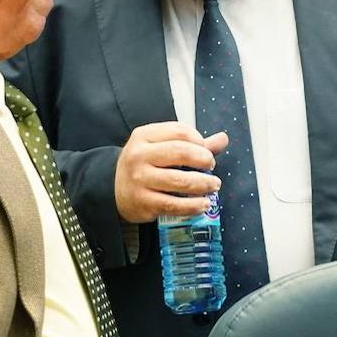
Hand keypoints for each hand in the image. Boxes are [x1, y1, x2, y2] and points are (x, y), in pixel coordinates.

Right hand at [113, 122, 228, 223]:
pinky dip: (193, 205)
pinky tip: (203, 204)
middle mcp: (139, 155)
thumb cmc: (144, 165)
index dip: (199, 140)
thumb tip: (222, 139)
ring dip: (203, 184)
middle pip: (181, 152)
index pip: (180, 131)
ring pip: (180, 180)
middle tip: (211, 167)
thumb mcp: (161, 147)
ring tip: (213, 186)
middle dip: (204, 159)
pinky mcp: (143, 202)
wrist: (114, 189)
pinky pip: (174, 204)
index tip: (207, 151)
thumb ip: (191, 144)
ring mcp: (140, 179)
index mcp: (144, 136)